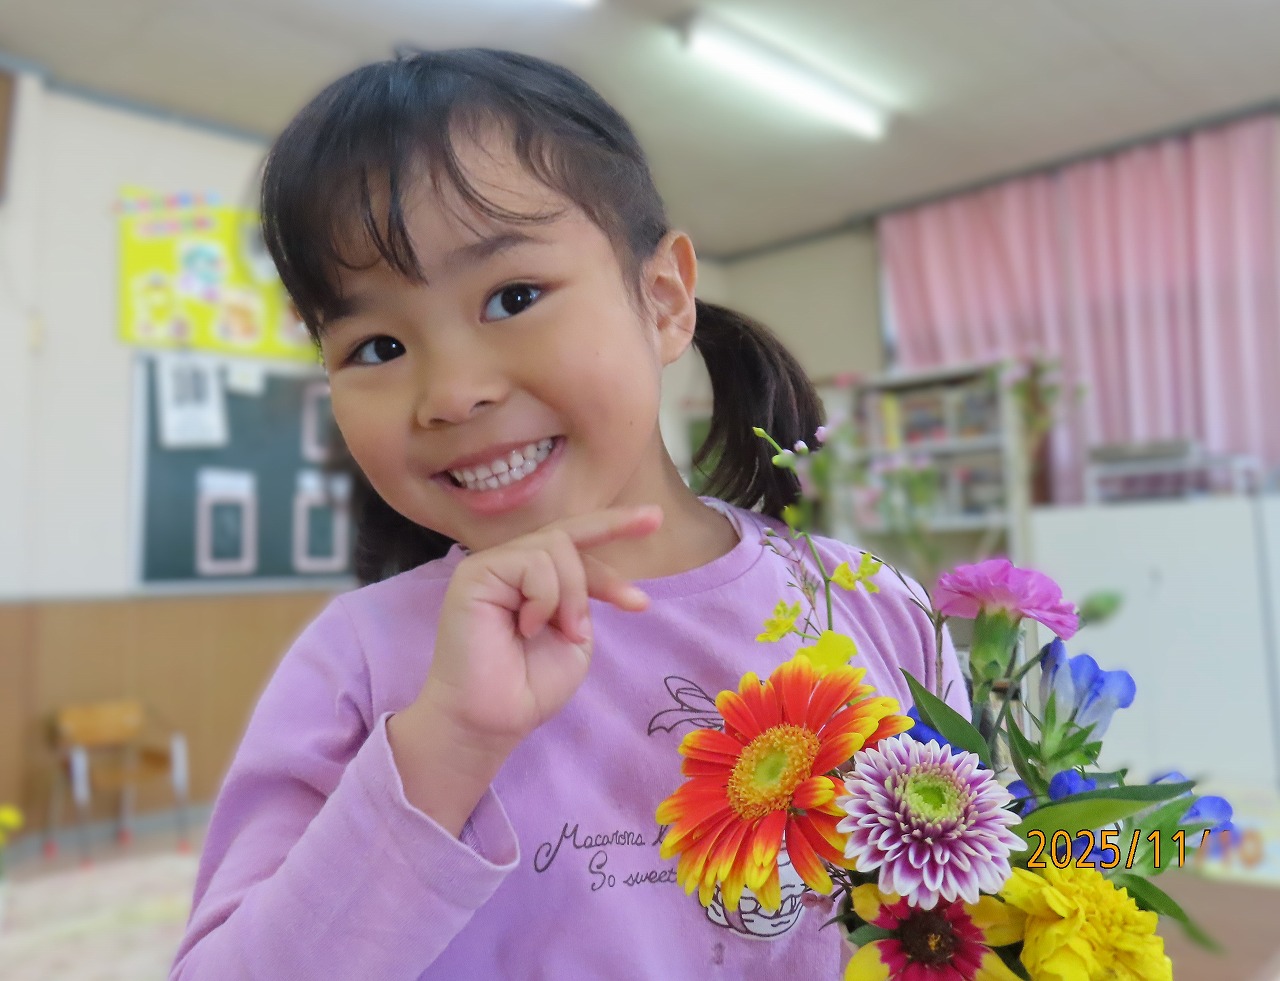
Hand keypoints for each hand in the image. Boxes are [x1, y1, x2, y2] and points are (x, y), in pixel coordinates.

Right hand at [420, 504, 662, 753]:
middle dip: (612, 528)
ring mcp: (491, 566)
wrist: (492, 719)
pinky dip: (546, 597)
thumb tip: (594, 570)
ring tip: (566, 633)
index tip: (655, 521)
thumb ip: (582, 595)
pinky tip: (529, 627)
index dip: (613, 530)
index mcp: (533, 579)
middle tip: (648, 538)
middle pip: (567, 532)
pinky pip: (532, 562)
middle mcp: (511, 565)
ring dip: (574, 593)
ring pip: (555, 546)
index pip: (575, 543)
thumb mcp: (574, 633)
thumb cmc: (529, 686)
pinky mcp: (475, 573)